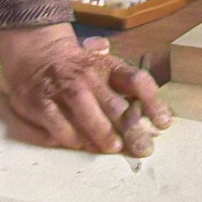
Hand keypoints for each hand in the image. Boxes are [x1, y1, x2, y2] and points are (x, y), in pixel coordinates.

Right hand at [0, 23, 171, 155]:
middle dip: (130, 129)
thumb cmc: (78, 68)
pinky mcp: (39, 105)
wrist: (35, 53)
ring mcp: (62, 90)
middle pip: (114, 104)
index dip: (153, 102)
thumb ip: (127, 89)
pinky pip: (57, 126)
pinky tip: (80, 145)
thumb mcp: (104, 68)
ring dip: (101, 134)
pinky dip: (70, 138)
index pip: (137, 81)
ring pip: (85, 115)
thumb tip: (159, 117)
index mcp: (108, 67)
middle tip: (142, 148)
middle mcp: (87, 77)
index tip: (165, 123)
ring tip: (113, 147)